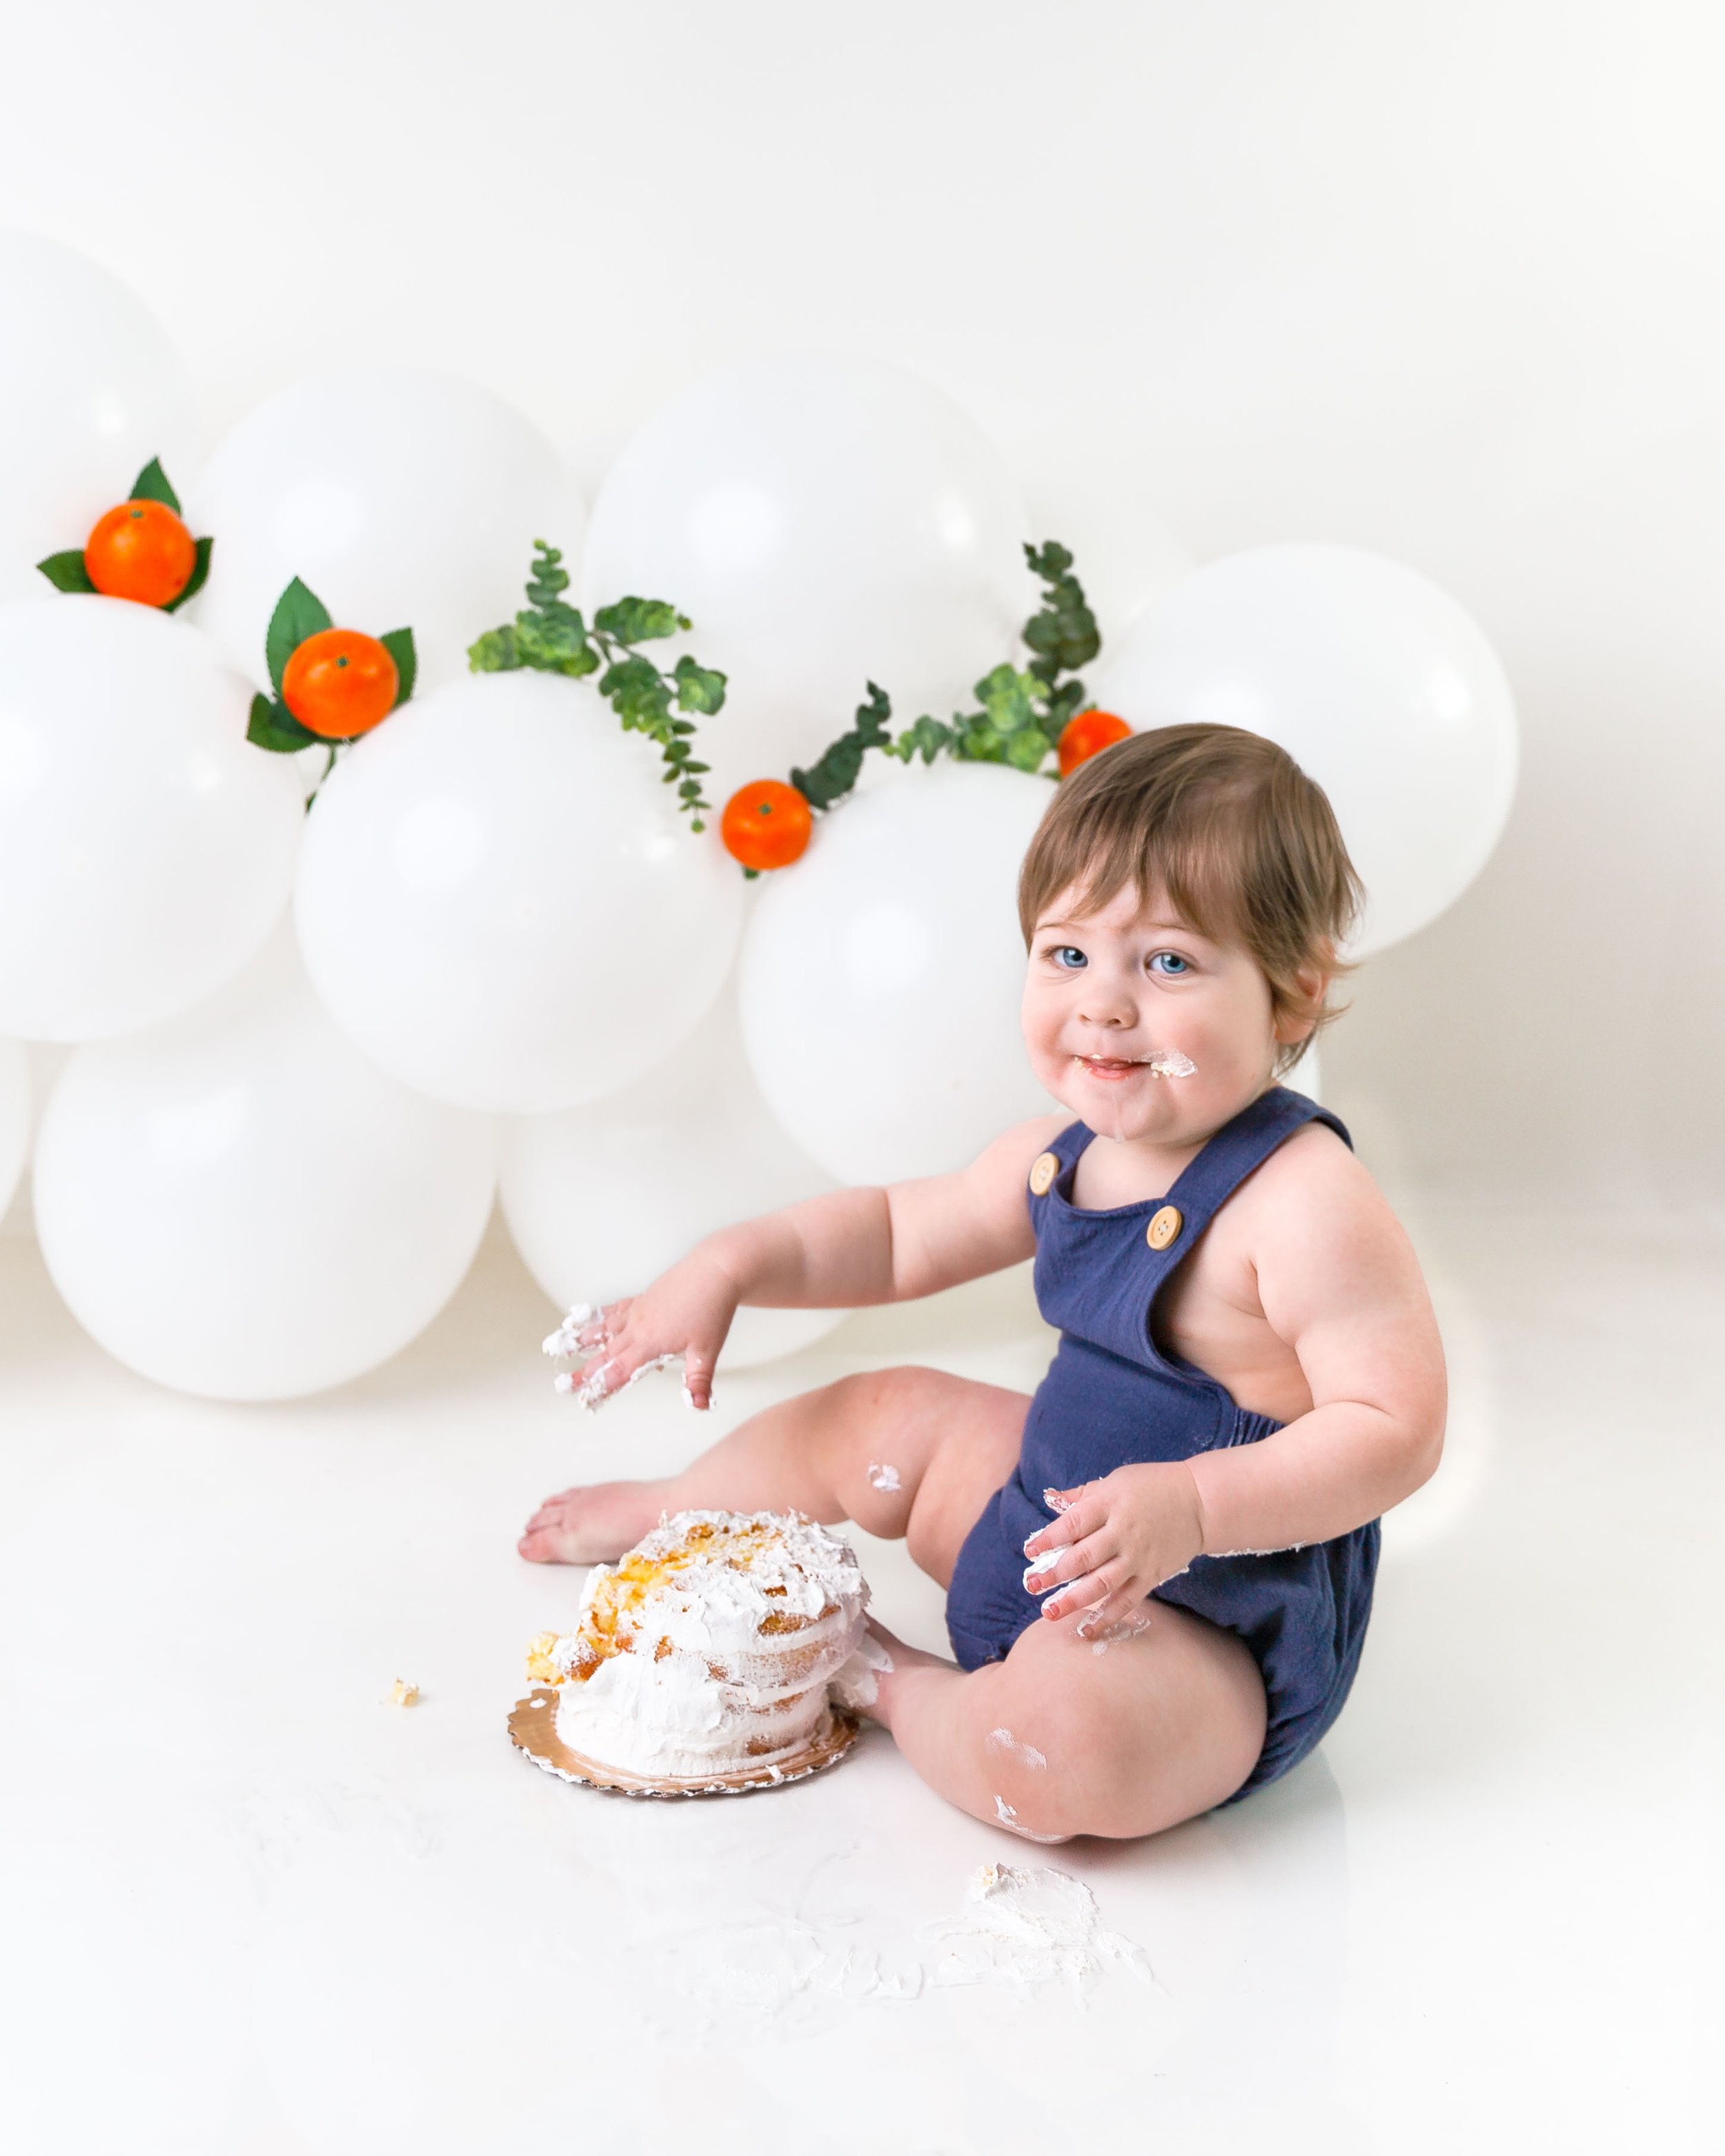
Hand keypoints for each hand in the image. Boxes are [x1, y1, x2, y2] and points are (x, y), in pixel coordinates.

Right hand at [547, 1249, 738, 1411]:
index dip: (602, 1386)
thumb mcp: (706, 1351)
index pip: (620, 1371)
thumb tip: (698, 1406)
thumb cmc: (711, 1310)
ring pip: (605, 1328)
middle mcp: (638, 1327)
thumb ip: (698, 1381)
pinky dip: (599, 1316)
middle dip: (586, 1371)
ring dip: (584, 1340)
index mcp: (651, 1343)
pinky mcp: (643, 1299)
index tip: (586, 1398)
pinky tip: (591, 1319)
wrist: (715, 1272)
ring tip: (564, 1346)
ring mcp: (639, 1311)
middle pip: (606, 1353)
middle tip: (565, 1383)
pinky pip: (615, 1309)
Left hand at [1019, 1462, 1206, 1635]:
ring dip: (1074, 1600)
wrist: (1200, 1501)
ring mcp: (1138, 1556)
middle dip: (1055, 1573)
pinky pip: (1127, 1600)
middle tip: (1032, 1585)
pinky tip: (1087, 1629)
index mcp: (1110, 1503)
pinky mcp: (1152, 1575)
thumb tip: (1049, 1498)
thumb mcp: (1115, 1481)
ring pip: (1102, 1583)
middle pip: (1084, 1557)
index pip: (1073, 1523)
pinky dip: (1107, 1617)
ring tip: (1050, 1612)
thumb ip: (1082, 1495)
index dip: (1049, 1539)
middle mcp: (1123, 1531)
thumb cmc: (1152, 1486)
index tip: (1029, 1551)